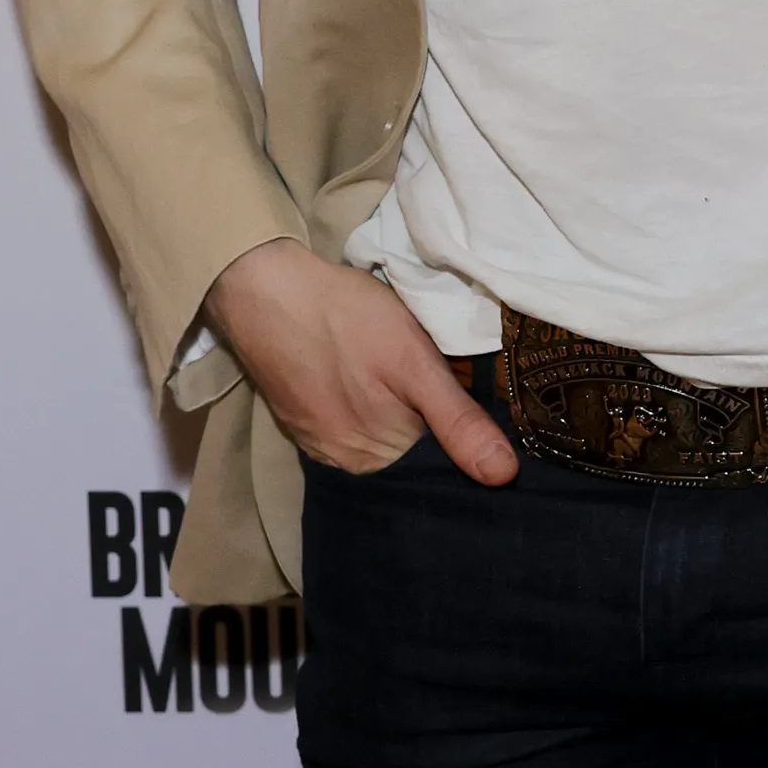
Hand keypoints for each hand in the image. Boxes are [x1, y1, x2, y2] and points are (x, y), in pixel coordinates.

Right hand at [204, 240, 517, 483]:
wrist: (263, 289)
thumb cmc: (344, 319)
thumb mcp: (414, 363)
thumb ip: (457, 421)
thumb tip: (504, 477)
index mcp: (379, 460)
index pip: (440, 464)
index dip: (462, 435)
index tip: (475, 404)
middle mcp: (347, 466)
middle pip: (408, 454)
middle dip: (428, 426)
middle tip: (438, 380)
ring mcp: (319, 445)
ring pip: (380, 438)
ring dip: (396, 415)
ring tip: (400, 377)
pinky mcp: (301, 423)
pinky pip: (349, 426)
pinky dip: (365, 407)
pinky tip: (368, 377)